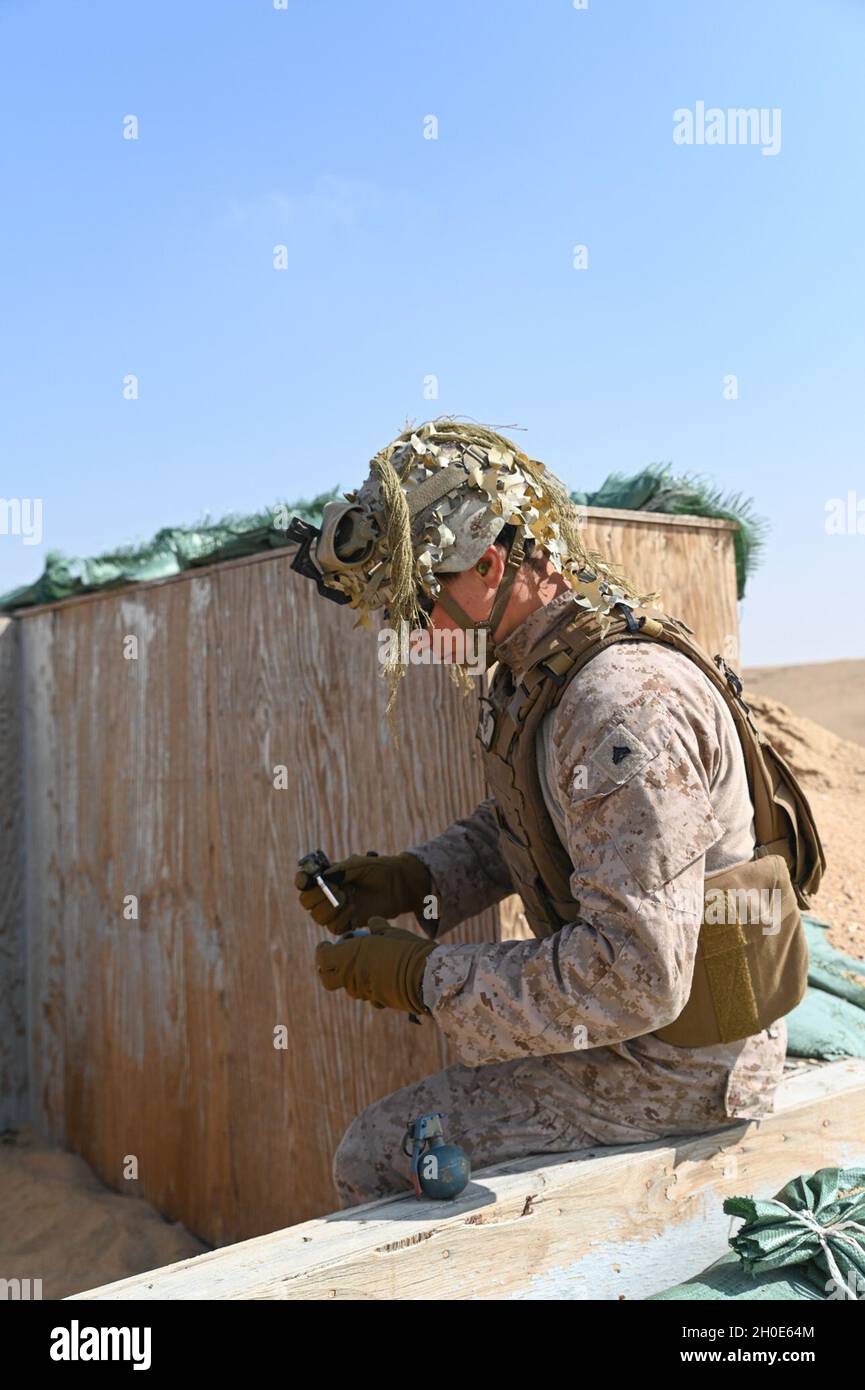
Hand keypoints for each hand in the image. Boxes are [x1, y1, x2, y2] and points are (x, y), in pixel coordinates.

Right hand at [295, 852, 430, 934]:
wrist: (399, 884)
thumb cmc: (378, 869)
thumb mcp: (358, 864)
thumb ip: (340, 870)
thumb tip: (322, 878)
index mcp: (327, 876)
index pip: (304, 881)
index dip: (301, 881)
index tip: (306, 880)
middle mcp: (328, 894)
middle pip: (306, 901)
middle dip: (317, 896)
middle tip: (337, 889)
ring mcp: (337, 910)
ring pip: (317, 916)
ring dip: (329, 908)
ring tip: (347, 898)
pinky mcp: (348, 923)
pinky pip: (333, 928)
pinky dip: (340, 919)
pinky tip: (354, 909)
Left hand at [314, 918, 435, 1013]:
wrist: (425, 975)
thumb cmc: (408, 949)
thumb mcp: (391, 933)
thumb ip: (378, 928)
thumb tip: (372, 922)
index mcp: (350, 955)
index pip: (323, 957)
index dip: (322, 950)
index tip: (327, 944)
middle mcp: (351, 976)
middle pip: (327, 980)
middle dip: (326, 971)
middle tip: (335, 961)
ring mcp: (364, 992)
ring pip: (349, 988)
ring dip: (352, 978)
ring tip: (365, 966)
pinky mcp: (378, 1002)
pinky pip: (369, 997)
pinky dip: (371, 989)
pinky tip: (381, 979)